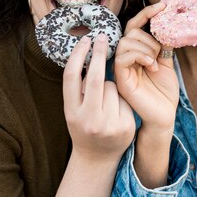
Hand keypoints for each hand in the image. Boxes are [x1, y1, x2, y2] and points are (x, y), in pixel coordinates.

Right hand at [63, 34, 135, 162]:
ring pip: (112, 86)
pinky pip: (124, 99)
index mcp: (71, 112)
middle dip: (98, 53)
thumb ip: (78, 89)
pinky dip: (121, 99)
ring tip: (106, 102)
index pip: (71, 77)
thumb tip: (87, 54)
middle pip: (94, 77)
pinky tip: (118, 111)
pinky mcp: (125, 127)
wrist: (97, 159)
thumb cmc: (84, 126)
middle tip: (102, 38)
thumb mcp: (74, 110)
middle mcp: (88, 119)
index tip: (85, 39)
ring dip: (110, 86)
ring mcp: (107, 124)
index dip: (78, 55)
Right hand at [114, 3, 178, 136]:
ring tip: (156, 62)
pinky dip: (140, 56)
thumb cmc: (164, 91)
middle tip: (160, 52)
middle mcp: (126, 58)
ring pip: (127, 42)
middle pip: (131, 31)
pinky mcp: (120, 77)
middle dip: (149, 37)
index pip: (135, 26)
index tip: (163, 5)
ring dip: (146, 47)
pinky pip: (123, 56)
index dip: (147, 13)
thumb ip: (164, 43)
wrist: (164, 115)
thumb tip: (168, 21)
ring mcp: (122, 67)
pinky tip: (152, 66)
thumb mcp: (167, 61)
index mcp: (136, 52)